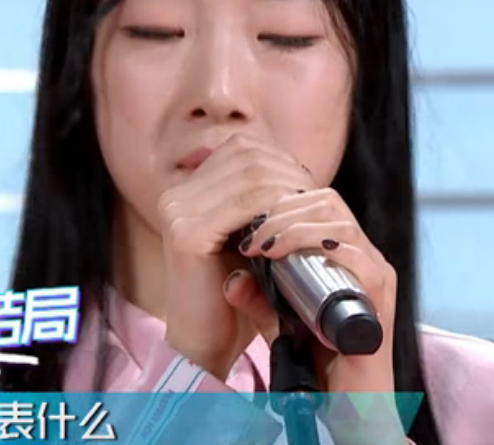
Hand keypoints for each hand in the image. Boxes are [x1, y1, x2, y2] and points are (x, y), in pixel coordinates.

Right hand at [158, 133, 314, 379]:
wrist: (206, 344)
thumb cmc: (235, 296)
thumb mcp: (248, 240)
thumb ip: (259, 205)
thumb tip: (297, 172)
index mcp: (186, 192)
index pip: (241, 149)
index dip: (281, 160)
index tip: (308, 187)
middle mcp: (176, 196)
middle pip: (246, 155)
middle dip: (289, 172)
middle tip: (317, 198)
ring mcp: (177, 212)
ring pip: (250, 174)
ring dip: (287, 188)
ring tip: (309, 211)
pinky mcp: (187, 234)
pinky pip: (244, 204)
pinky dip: (276, 210)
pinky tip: (293, 225)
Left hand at [228, 186, 396, 393]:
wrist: (343, 400)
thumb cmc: (314, 356)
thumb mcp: (276, 319)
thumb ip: (256, 297)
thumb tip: (233, 277)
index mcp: (344, 252)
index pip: (316, 202)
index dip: (278, 201)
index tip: (244, 220)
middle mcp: (364, 256)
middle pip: (327, 203)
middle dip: (281, 209)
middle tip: (250, 233)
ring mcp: (375, 275)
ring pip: (340, 224)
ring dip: (294, 226)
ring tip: (262, 244)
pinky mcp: (380, 298)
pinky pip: (357, 257)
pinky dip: (319, 247)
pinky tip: (286, 252)